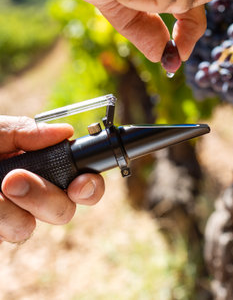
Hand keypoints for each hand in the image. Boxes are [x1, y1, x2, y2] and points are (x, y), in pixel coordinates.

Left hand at [0, 116, 104, 242]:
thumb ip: (27, 131)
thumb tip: (66, 132)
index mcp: (44, 165)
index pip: (83, 180)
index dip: (91, 185)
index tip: (80, 184)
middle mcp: (36, 192)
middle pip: (65, 210)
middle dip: (44, 196)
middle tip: (14, 180)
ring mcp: (18, 215)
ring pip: (33, 226)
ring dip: (12, 208)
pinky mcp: (1, 232)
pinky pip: (12, 233)